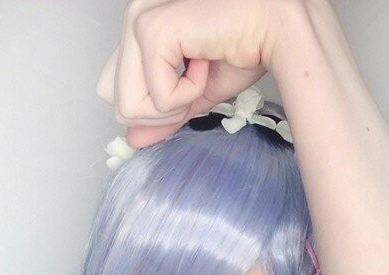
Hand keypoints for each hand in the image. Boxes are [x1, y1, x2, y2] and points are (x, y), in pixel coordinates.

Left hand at [96, 0, 298, 148]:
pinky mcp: (152, 32)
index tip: (187, 91)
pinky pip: (160, 97)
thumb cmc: (246, 47)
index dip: (150, 109)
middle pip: (118, 104)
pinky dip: (190, 93)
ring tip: (201, 72)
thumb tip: (134, 140)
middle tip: (196, 84)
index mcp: (140, 30)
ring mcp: (138, 23)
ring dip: (176, 104)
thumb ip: (165, 113)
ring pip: (130, 106)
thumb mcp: (197, 91)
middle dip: (162, 113)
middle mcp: (133, 20)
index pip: (112, 89)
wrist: (277, 28)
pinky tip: (207, 61)